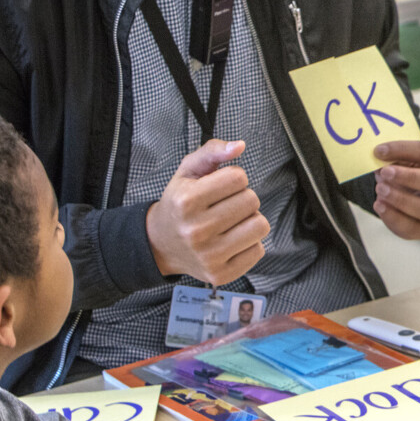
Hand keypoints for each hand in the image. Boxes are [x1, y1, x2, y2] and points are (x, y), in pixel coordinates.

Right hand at [146, 140, 269, 284]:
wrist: (159, 244)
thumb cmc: (179, 203)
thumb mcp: (188, 171)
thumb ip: (212, 152)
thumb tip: (239, 146)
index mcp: (186, 201)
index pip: (238, 178)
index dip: (233, 178)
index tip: (219, 187)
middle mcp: (196, 230)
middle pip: (252, 200)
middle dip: (242, 198)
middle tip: (224, 206)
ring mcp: (208, 256)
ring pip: (260, 226)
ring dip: (250, 220)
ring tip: (230, 223)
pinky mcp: (220, 274)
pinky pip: (258, 250)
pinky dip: (249, 243)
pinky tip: (230, 241)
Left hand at [372, 140, 419, 239]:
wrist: (416, 189)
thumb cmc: (416, 167)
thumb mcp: (410, 156)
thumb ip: (398, 156)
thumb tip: (380, 159)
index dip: (404, 150)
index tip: (380, 150)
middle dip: (410, 178)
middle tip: (386, 172)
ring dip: (401, 200)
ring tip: (380, 189)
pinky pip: (414, 229)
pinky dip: (394, 218)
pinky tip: (380, 205)